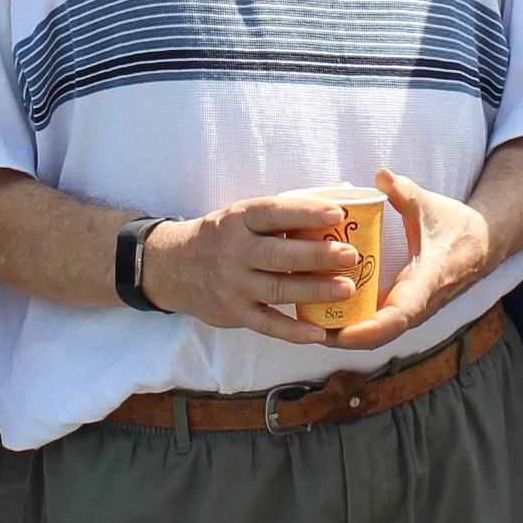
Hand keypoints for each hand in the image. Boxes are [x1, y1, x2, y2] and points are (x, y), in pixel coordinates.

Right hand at [136, 198, 367, 341]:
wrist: (172, 267)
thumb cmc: (224, 237)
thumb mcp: (244, 214)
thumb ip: (289, 208)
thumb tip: (343, 190)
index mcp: (239, 219)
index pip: (274, 213)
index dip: (306, 213)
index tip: (338, 214)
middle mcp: (234, 251)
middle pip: (280, 254)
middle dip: (317, 256)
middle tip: (350, 255)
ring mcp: (233, 284)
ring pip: (278, 289)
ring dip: (314, 290)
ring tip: (346, 289)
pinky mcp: (233, 313)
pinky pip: (267, 324)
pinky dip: (293, 331)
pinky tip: (319, 332)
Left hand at [311, 169, 498, 350]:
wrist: (483, 245)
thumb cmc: (456, 226)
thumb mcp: (430, 205)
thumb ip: (405, 192)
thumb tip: (381, 175)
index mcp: (425, 283)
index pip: (398, 317)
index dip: (368, 329)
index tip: (339, 333)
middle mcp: (419, 304)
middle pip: (380, 334)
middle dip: (344, 338)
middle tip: (308, 331)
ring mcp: (412, 310)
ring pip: (378, 333)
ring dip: (346, 334)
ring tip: (308, 326)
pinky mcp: (406, 308)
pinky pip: (379, 323)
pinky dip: (354, 323)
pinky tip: (324, 313)